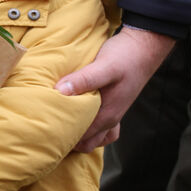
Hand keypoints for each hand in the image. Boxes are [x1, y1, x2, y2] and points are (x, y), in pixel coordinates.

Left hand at [55, 26, 175, 151]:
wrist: (144, 47)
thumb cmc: (125, 56)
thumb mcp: (104, 66)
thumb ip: (83, 80)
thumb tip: (60, 92)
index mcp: (107, 115)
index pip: (81, 138)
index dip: (62, 137)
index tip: (45, 131)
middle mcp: (110, 119)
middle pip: (86, 143)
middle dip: (68, 141)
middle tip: (48, 130)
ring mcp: (113, 114)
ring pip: (94, 138)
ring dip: (80, 136)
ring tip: (60, 126)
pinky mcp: (112, 106)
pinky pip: (101, 128)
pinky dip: (90, 129)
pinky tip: (78, 118)